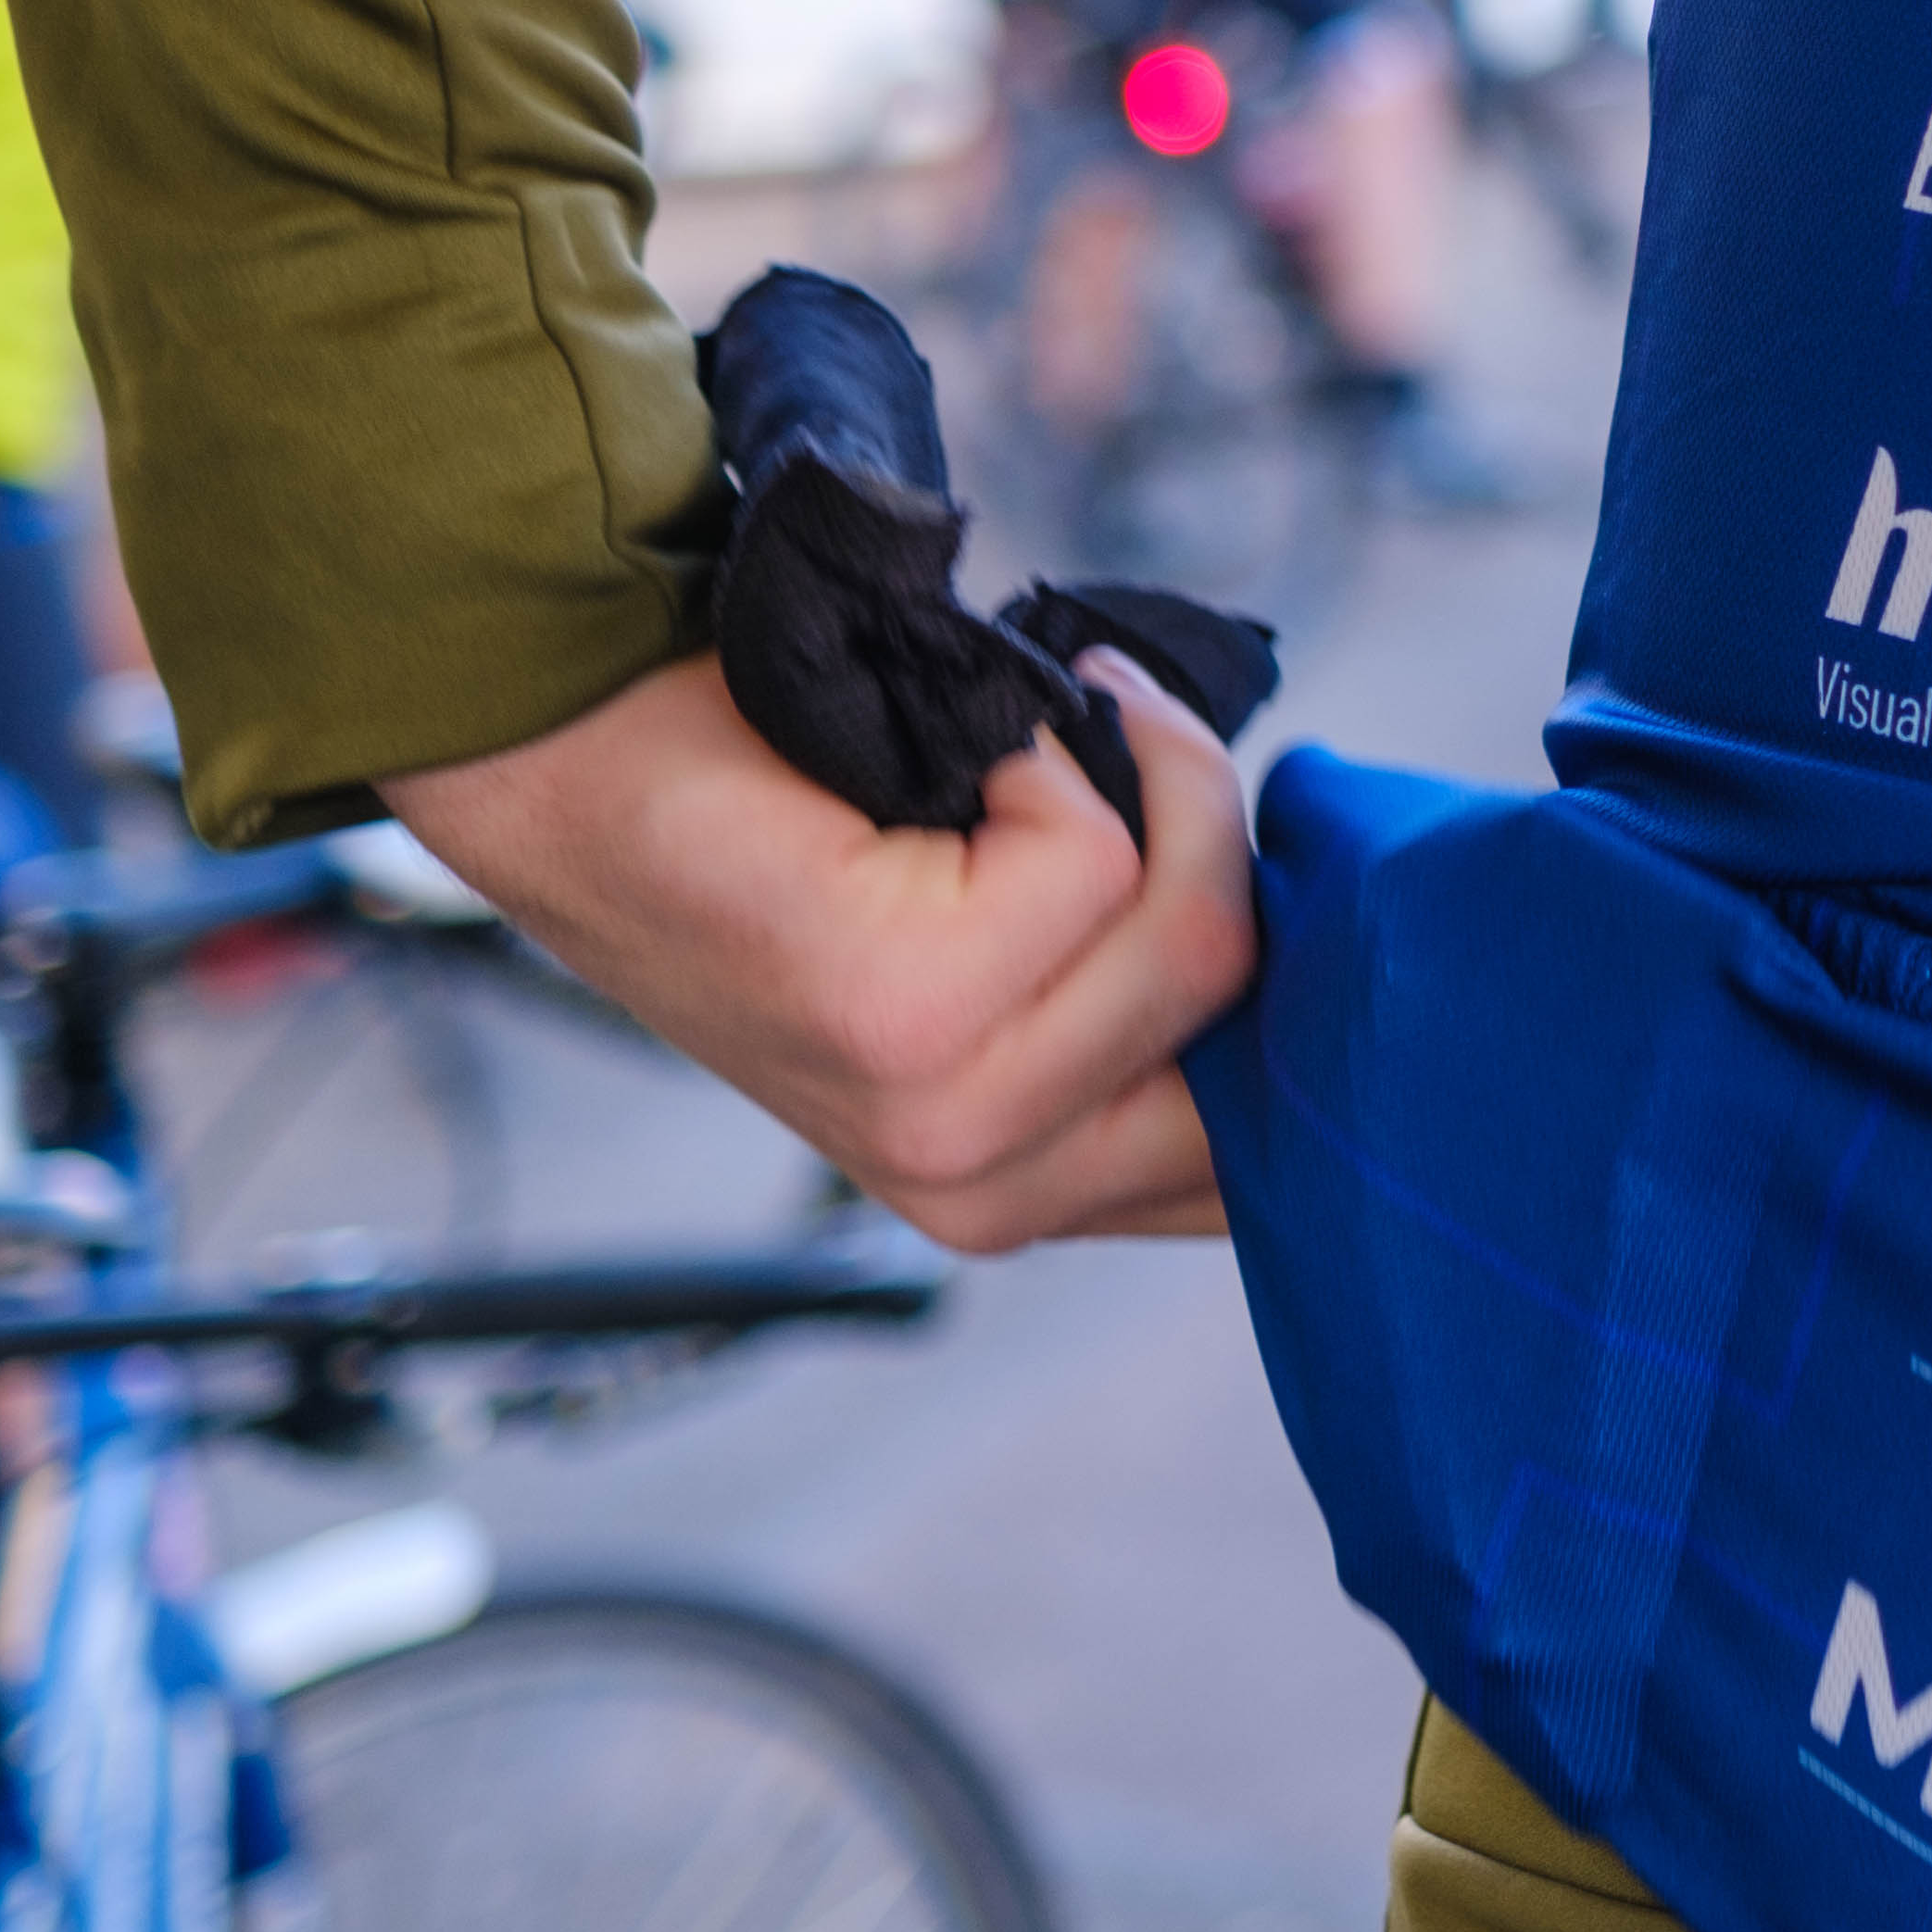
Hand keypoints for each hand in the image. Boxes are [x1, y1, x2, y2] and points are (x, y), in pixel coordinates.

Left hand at [382, 647, 1258, 1249]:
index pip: (1282, 1148)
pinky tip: (958, 764)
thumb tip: (1337, 926)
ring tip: (1035, 744)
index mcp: (1044, 1192)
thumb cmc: (803, 828)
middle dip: (1216, 834)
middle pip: (1254, 1000)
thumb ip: (1159, 991)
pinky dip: (1048, 761)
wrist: (593, 758)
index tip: (1257, 847)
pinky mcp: (899, 1023)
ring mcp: (942, 1124)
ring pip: (1193, 930)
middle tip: (1120, 740)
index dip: (1310, 973)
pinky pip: (1094, 861)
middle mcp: (994, 1192)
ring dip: (1140, 781)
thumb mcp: (1022, 955)